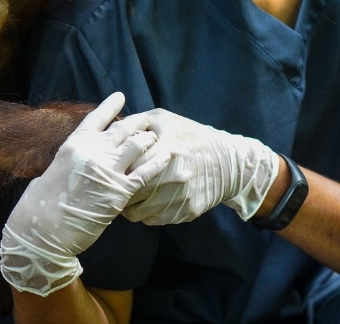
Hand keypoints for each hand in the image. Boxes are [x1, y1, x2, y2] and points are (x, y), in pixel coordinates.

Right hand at [0, 93, 169, 295]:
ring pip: (137, 145)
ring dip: (149, 139)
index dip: (110, 105)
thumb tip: (82, 154)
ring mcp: (108, 169)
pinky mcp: (120, 190)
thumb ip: (73, 157)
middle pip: (122, 128)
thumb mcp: (56, 167)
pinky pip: (145, 172)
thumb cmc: (42, 202)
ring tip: (156, 137)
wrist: (43, 227)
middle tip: (146, 120)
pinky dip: (158, 162)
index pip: (97, 117)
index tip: (121, 96)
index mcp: (75, 143)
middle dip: (137, 123)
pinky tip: (167, 156)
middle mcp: (93, 150)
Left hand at [122, 109, 277, 224]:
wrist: (228, 162)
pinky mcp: (186, 212)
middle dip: (119, 190)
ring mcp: (180, 197)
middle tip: (113, 185)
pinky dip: (145, 213)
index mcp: (166, 150)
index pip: (129, 165)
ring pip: (138, 212)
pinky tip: (146, 202)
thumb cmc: (192, 136)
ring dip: (129, 205)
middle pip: (131, 192)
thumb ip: (137, 122)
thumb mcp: (165, 119)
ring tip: (127, 196)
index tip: (111, 168)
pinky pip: (154, 219)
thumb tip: (111, 130)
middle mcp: (173, 176)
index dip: (116, 168)